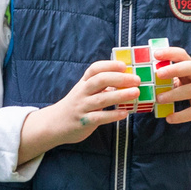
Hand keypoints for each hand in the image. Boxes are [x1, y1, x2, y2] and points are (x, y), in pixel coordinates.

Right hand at [18, 58, 140, 160]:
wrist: (54, 124)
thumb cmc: (75, 106)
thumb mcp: (84, 92)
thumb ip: (100, 86)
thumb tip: (125, 80)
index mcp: (83, 83)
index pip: (94, 69)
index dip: (109, 65)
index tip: (124, 65)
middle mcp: (82, 93)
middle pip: (99, 80)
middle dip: (119, 78)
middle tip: (136, 80)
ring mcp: (82, 107)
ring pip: (101, 99)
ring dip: (120, 95)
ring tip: (136, 93)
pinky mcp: (83, 121)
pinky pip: (99, 117)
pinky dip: (112, 115)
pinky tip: (125, 113)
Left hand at [151, 45, 190, 127]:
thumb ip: (176, 77)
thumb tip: (151, 79)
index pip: (183, 56)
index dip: (170, 53)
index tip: (156, 54)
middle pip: (190, 68)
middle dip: (174, 69)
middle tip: (158, 74)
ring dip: (174, 94)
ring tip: (159, 99)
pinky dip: (182, 116)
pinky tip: (169, 118)